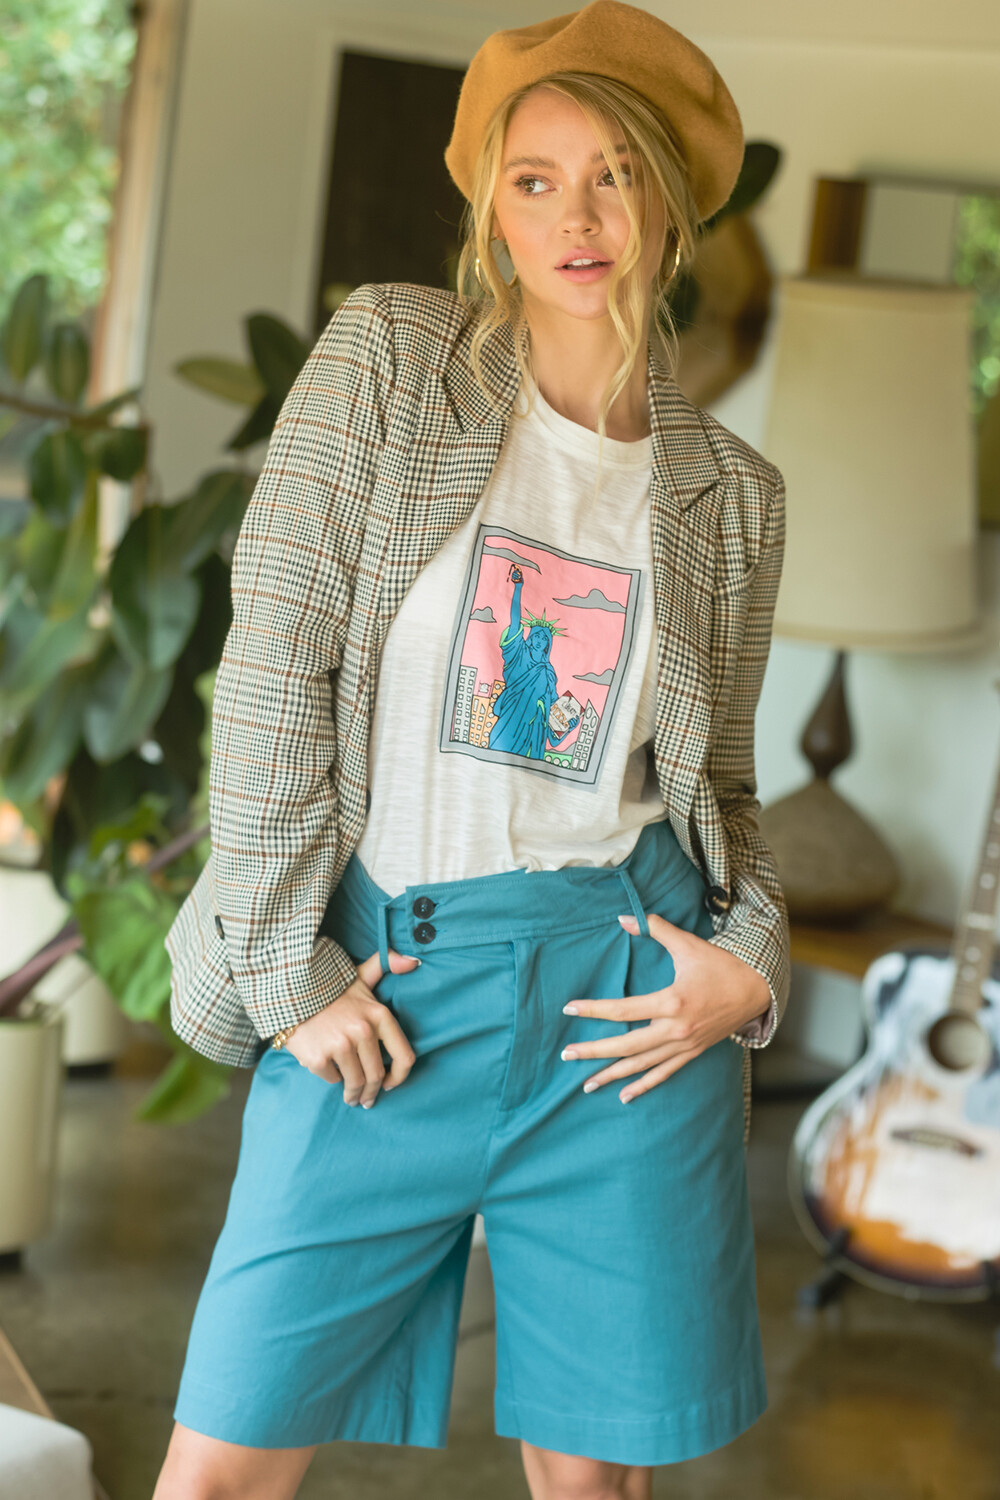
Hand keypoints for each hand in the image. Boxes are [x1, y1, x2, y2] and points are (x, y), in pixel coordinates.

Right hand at [284, 946, 418, 1106]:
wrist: (288, 992)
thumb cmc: (328, 988)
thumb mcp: (359, 976)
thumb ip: (385, 966)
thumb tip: (414, 962)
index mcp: (378, 1014)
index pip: (404, 1056)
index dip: (400, 1077)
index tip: (390, 1085)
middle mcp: (363, 1031)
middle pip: (377, 1076)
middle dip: (372, 1092)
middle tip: (366, 1100)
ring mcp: (341, 1045)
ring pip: (355, 1082)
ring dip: (354, 1095)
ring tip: (351, 1098)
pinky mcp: (319, 1058)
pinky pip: (331, 1078)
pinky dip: (330, 1078)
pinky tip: (328, 1073)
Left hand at [560, 911, 771, 1103]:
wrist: (756, 990)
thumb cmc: (720, 965)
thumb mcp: (688, 944)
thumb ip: (656, 929)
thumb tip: (623, 918)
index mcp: (673, 1002)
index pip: (624, 1010)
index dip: (594, 1010)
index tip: (569, 1009)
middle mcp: (676, 1029)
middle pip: (627, 1045)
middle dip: (594, 1051)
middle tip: (567, 1054)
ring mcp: (684, 1045)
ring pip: (642, 1065)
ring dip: (613, 1075)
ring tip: (587, 1084)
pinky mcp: (692, 1053)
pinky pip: (664, 1074)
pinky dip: (643, 1086)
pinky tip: (624, 1097)